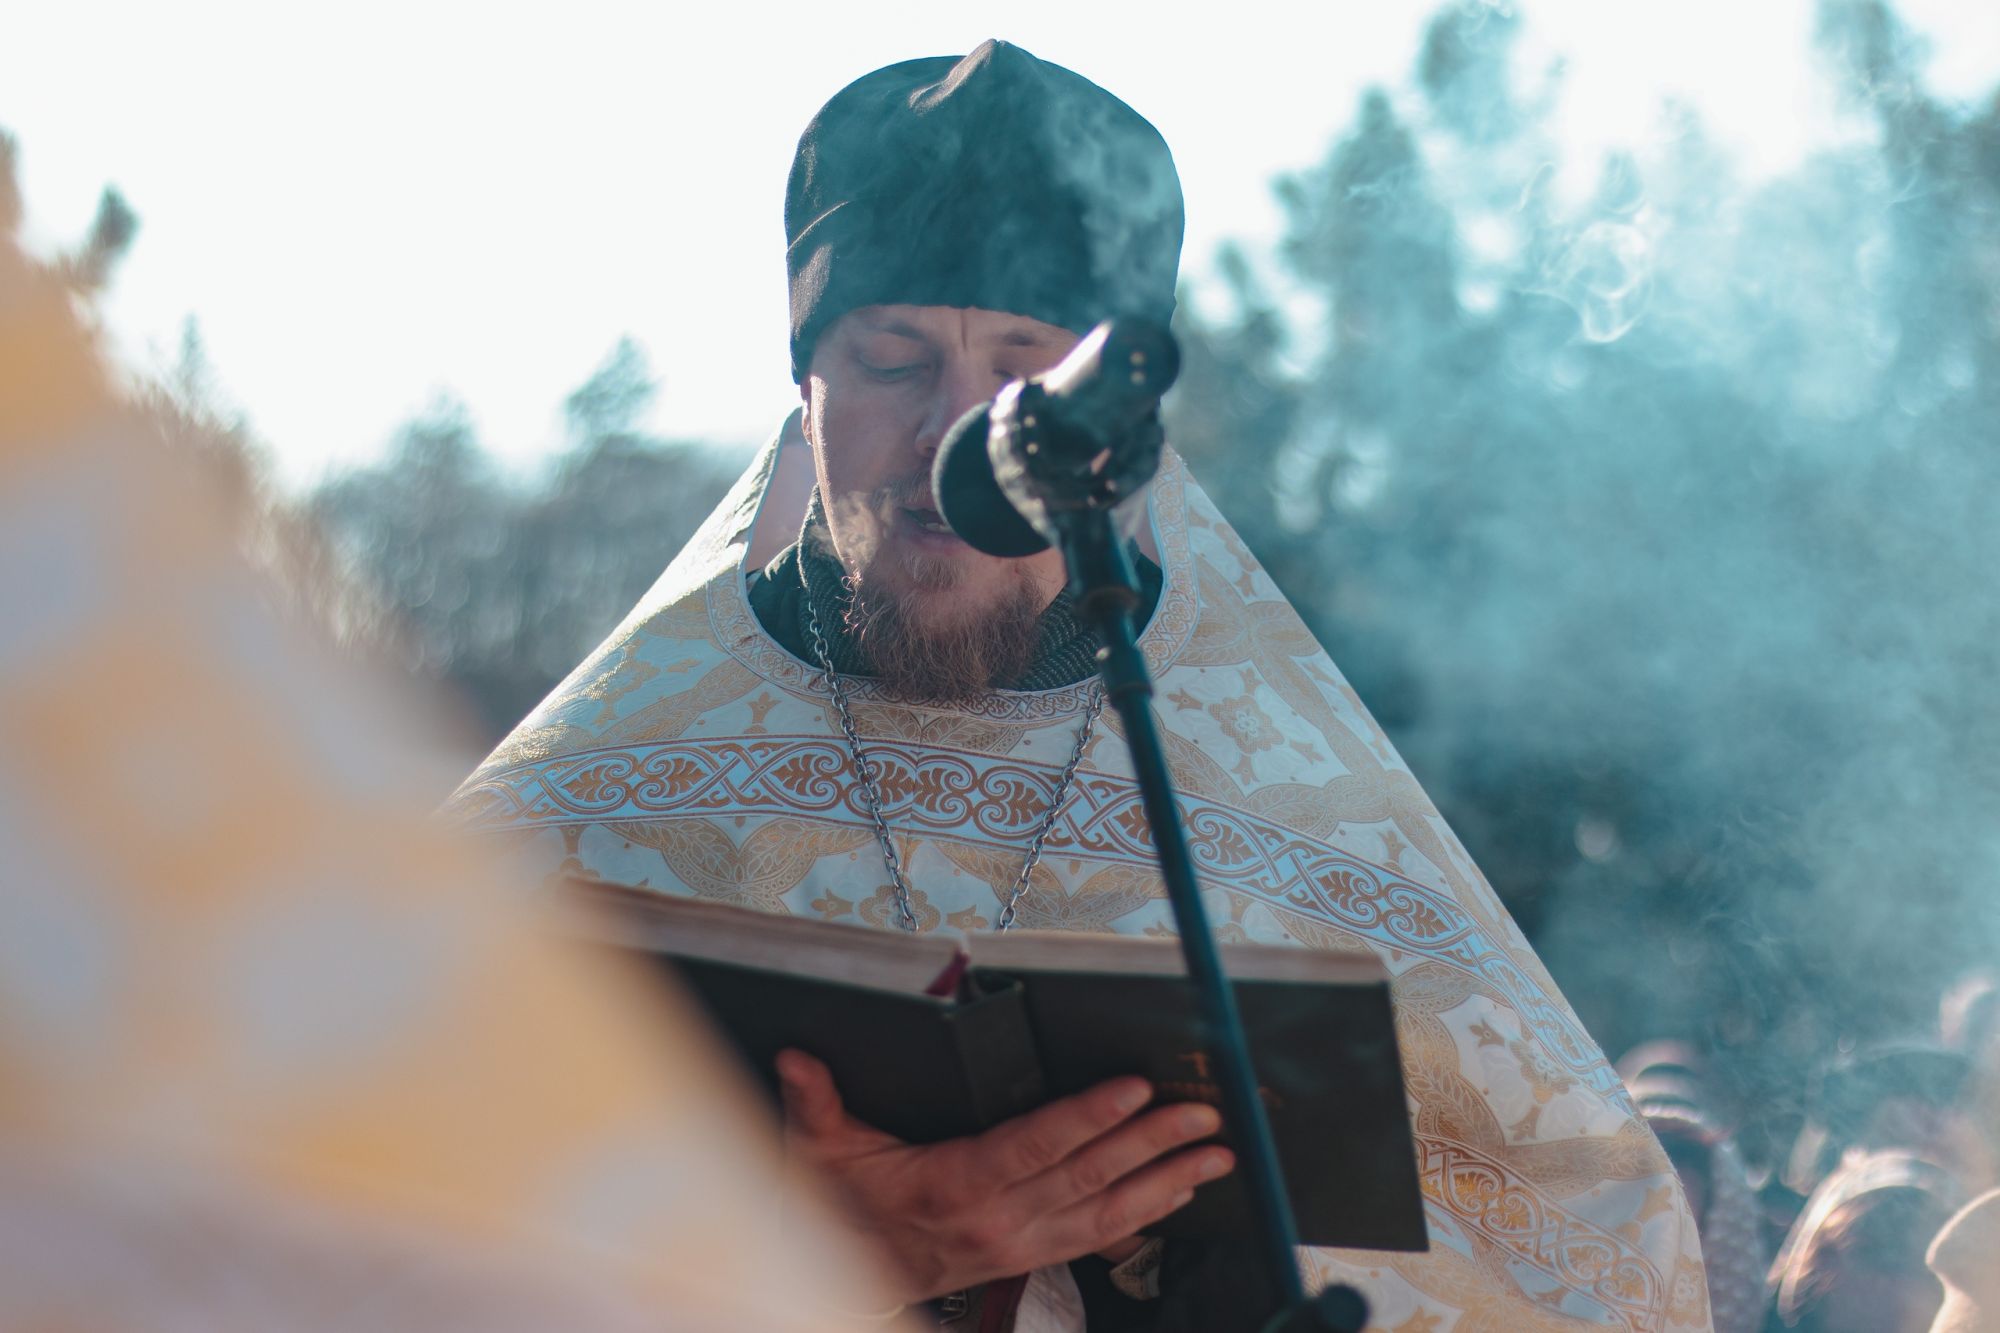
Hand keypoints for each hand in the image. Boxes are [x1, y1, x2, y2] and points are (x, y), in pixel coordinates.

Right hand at [776, 1048, 1232, 1302]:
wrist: (848, 1271)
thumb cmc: (841, 1205)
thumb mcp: (821, 1152)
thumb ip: (816, 1103)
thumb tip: (799, 1062)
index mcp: (956, 1184)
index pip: (1036, 1145)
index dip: (1089, 1117)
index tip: (1134, 1089)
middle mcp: (1000, 1219)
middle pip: (1090, 1175)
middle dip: (1153, 1143)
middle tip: (1204, 1113)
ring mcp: (1023, 1243)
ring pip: (1109, 1211)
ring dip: (1168, 1180)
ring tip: (1217, 1155)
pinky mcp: (1034, 1254)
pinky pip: (1102, 1237)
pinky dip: (1147, 1214)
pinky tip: (1181, 1192)